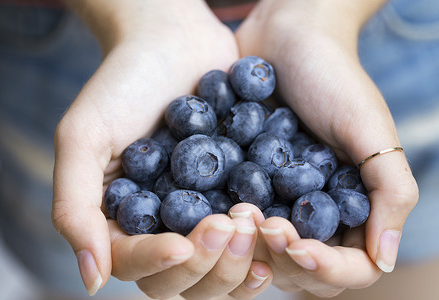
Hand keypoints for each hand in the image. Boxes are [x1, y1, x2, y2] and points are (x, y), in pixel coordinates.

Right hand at [52, 0, 270, 297]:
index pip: (135, 264)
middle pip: (182, 279)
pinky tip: (277, 228)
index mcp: (121, 219)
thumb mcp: (85, 136)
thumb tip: (91, 280)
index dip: (159, 262)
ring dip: (239, 260)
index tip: (182, 244)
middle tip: (228, 224)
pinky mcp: (234, 198)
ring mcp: (201, 215)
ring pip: (220, 271)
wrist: (175, 41)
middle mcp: (162, 226)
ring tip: (252, 221)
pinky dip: (265, 244)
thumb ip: (75, 208)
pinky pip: (251, 239)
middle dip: (206, 263)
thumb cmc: (124, 82)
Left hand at [235, 0, 417, 296]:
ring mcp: (277, 200)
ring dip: (247, 244)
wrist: (286, 37)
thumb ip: (389, 191)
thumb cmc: (333, 77)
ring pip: (262, 251)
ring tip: (236, 211)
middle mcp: (313, 211)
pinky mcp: (244, 183)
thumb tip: (385, 259)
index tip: (294, 243)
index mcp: (352, 206)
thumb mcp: (370, 129)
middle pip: (300, 269)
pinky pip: (233, 217)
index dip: (323, 267)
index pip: (347, 266)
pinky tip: (212, 205)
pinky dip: (223, 221)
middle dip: (279, 256)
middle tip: (259, 221)